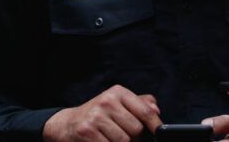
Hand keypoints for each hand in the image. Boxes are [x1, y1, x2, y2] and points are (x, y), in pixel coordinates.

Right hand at [43, 85, 162, 141]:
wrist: (68, 124)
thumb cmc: (99, 115)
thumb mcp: (119, 103)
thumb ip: (140, 104)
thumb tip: (156, 110)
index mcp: (118, 92)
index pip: (145, 111)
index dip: (156, 125)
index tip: (160, 133)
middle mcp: (106, 102)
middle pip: (136, 129)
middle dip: (134, 137)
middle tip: (123, 135)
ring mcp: (96, 117)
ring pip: (124, 141)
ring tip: (111, 138)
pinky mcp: (87, 132)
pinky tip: (102, 141)